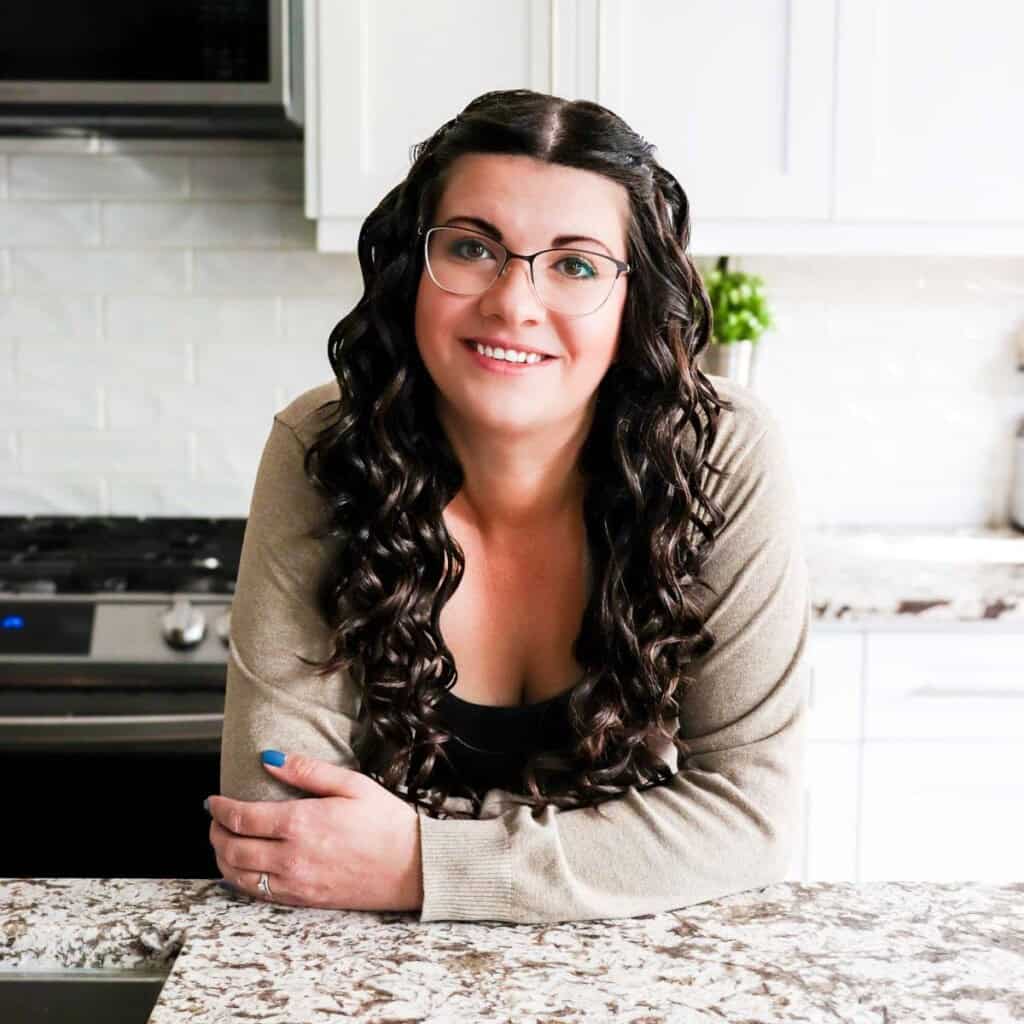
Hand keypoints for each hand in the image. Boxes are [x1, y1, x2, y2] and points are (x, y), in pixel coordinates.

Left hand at [207, 751, 422, 911]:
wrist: (412, 867)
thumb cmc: (387, 823)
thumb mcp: (351, 784)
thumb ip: (307, 771)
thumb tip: (270, 759)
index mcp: (301, 823)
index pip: (242, 817)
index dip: (220, 809)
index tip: (213, 801)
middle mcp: (292, 857)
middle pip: (233, 848)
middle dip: (215, 833)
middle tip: (214, 821)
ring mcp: (296, 883)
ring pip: (239, 876)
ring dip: (222, 859)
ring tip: (222, 843)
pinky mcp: (304, 900)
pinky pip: (259, 894)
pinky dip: (240, 882)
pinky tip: (242, 870)